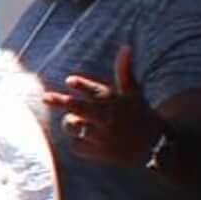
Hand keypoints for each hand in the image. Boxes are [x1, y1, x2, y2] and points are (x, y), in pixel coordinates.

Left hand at [41, 45, 157, 166]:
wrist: (155, 146)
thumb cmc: (140, 115)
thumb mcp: (133, 93)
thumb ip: (124, 72)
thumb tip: (125, 47)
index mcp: (114, 101)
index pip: (96, 92)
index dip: (82, 86)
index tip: (69, 81)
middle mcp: (107, 118)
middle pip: (80, 108)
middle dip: (62, 102)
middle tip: (45, 97)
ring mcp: (102, 136)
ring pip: (73, 126)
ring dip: (70, 123)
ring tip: (78, 122)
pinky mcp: (98, 152)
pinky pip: (76, 145)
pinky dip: (78, 142)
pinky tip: (89, 140)